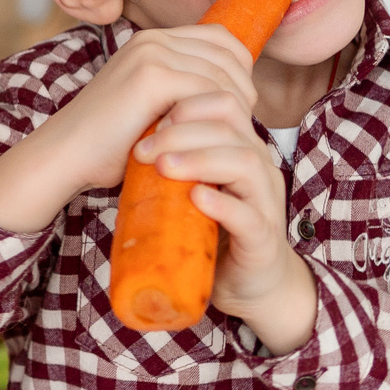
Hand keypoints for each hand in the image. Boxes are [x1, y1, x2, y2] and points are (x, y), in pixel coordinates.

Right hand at [0, 24, 259, 235]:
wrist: (64, 156)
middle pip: (229, 53)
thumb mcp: (151, 108)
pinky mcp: (151, 76)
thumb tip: (233, 100)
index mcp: (153, 40)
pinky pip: (208, 91)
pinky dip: (216, 118)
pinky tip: (211, 140)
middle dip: (243, 90)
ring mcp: (151, 53)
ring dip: (234, 109)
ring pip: (223, 75)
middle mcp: (153, 39)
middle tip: (240, 125)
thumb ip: (181, 93)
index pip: (222, 40)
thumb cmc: (107, 145)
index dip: (240, 72)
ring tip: (228, 136)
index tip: (239, 108)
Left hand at [132, 93, 318, 354]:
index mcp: (242, 149)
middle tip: (143, 148)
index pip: (224, 106)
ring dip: (201, 160)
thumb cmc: (211, 232)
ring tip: (164, 166)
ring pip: (245, 164)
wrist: (246, 283)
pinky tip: (196, 197)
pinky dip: (222, 204)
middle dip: (183, 132)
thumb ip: (171, 165)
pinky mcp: (264, 238)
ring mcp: (265, 202)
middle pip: (231, 128)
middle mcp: (260, 169)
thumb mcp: (187, 191)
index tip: (148, 120)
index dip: (187, 106)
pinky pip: (249, 216)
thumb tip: (124, 141)